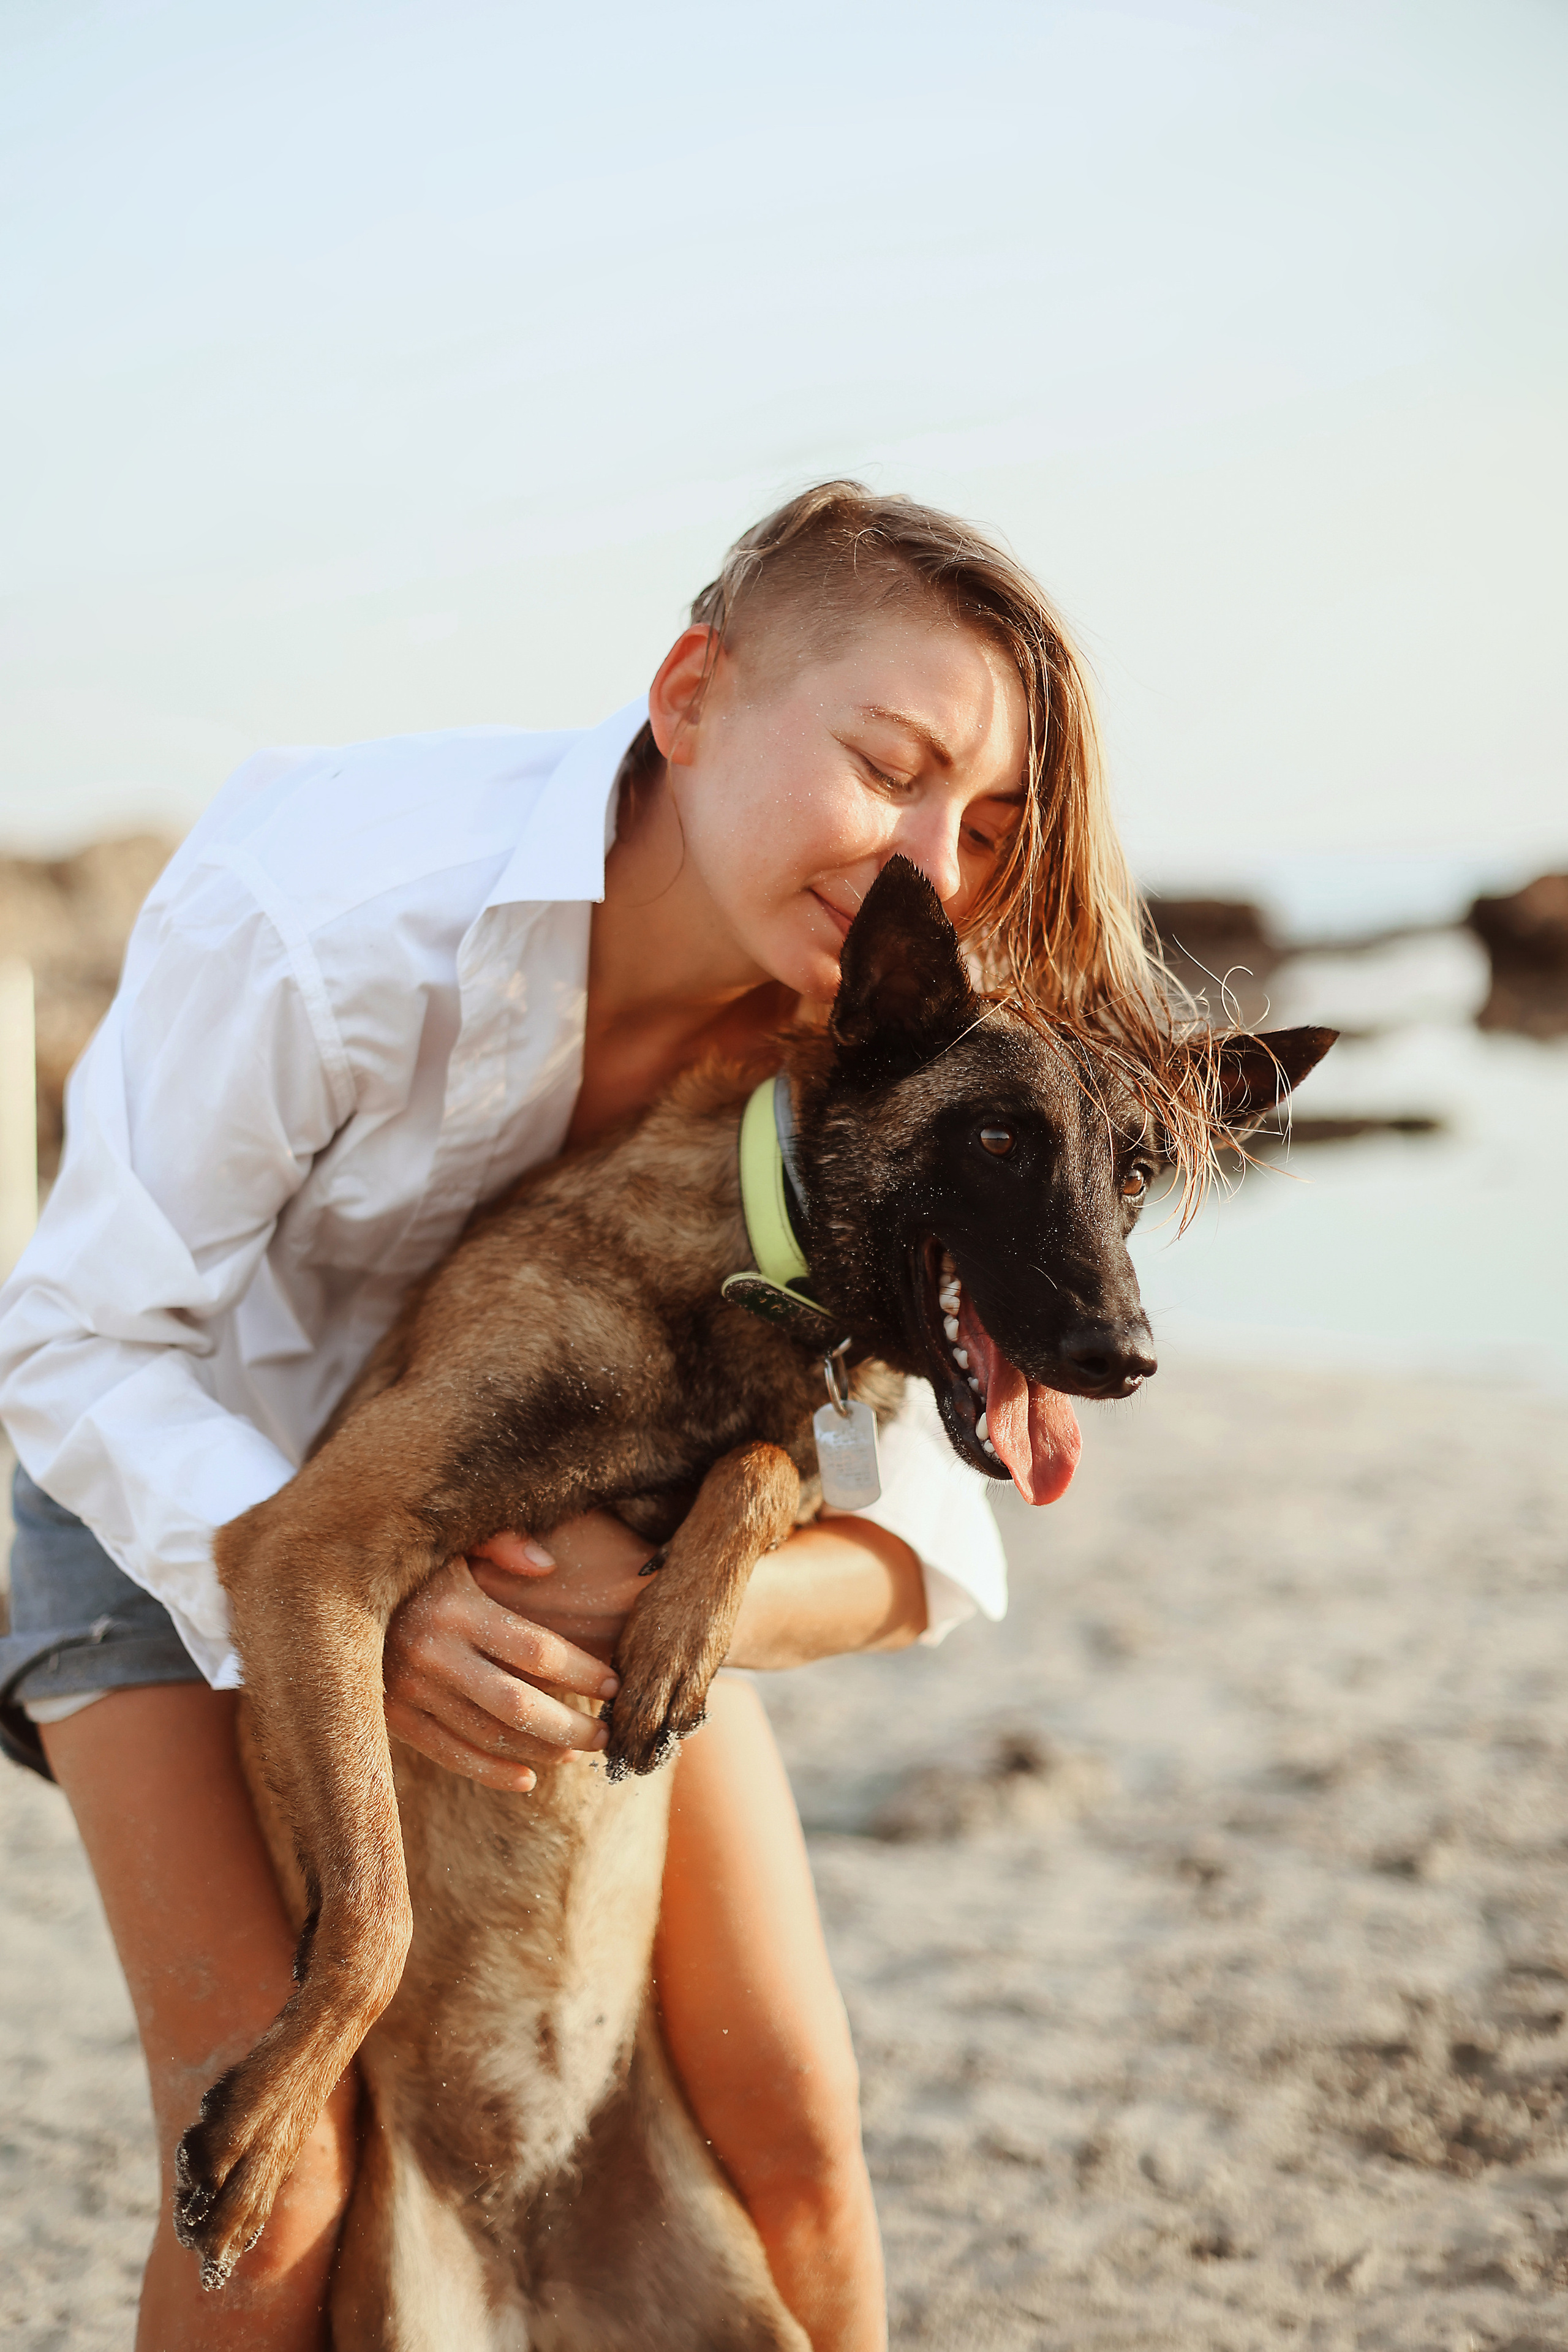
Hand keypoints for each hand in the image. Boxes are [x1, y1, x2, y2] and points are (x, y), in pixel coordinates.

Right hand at [384, 1513, 655, 1791]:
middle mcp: (431, 1653)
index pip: (536, 1650)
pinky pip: (446, 1754)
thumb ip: (500, 1539)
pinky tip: (528, 1778)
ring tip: (579, 1752)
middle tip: (609, 1734)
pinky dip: (489, 1773)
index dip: (582, 1671)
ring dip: (539, 1750)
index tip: (616, 1684)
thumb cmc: (407, 1558)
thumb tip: (547, 1565)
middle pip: (519, 1703)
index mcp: (455, 1607)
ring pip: (486, 1735)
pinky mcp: (389, 1716)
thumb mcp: (449, 1535)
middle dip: (572, 1724)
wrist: (323, 1591)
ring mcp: (408, 1690)